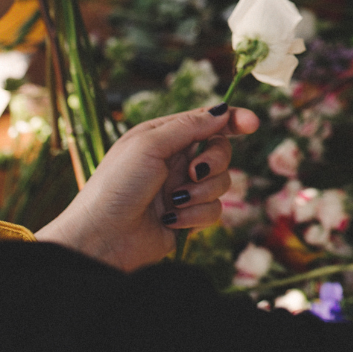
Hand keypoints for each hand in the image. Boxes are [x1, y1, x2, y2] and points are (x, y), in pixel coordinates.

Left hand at [36, 104, 259, 271]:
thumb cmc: (116, 187)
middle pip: (220, 151)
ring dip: (201, 192)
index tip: (253, 124)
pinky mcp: (187, 217)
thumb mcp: (149, 145)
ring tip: (174, 201)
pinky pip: (213, 210)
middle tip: (194, 172)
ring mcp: (182, 190)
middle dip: (213, 161)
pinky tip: (171, 221)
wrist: (99, 241)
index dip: (233, 120)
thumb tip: (223, 111)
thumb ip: (189, 126)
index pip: (207, 121)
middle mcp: (176, 161)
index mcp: (164, 137)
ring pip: (221, 182)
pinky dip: (194, 215)